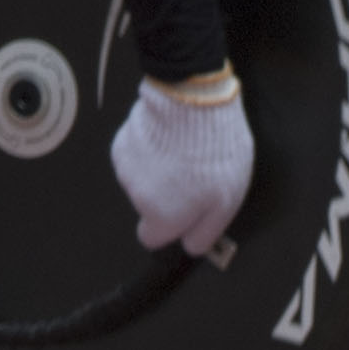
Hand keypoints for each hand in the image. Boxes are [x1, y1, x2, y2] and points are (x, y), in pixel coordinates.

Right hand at [111, 69, 253, 255]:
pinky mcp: (121, 143)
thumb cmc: (215, 154)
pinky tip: (170, 138)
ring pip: (143, 181)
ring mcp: (125, 169)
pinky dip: (152, 151)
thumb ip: (206, 230)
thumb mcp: (228, 201)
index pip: (153, 239)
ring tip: (187, 153)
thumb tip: (192, 247)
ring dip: (162, 172)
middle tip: (197, 176)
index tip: (186, 215)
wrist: (191, 102)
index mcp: (162, 216)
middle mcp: (137, 197)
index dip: (171, 228)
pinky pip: (137, 157)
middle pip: (150, 207)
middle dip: (170, 197)